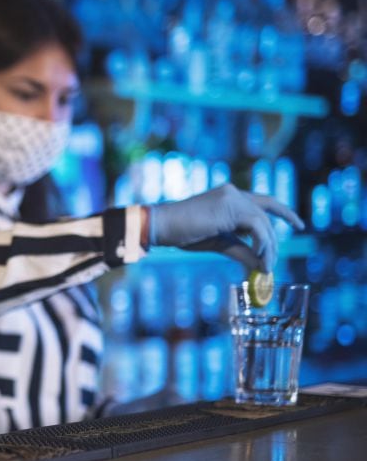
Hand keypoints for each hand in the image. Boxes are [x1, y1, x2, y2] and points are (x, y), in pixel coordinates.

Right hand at [150, 184, 304, 272]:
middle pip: (267, 214)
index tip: (298, 225)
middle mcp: (233, 193)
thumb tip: (261, 266)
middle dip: (274, 240)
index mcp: (230, 197)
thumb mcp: (219, 243)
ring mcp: (232, 197)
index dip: (283, 212)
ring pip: (263, 222)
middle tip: (272, 262)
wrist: (162, 226)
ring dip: (268, 247)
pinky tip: (259, 258)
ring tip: (266, 266)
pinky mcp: (230, 207)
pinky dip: (262, 244)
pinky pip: (257, 227)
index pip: (264, 202)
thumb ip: (242, 251)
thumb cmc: (184, 234)